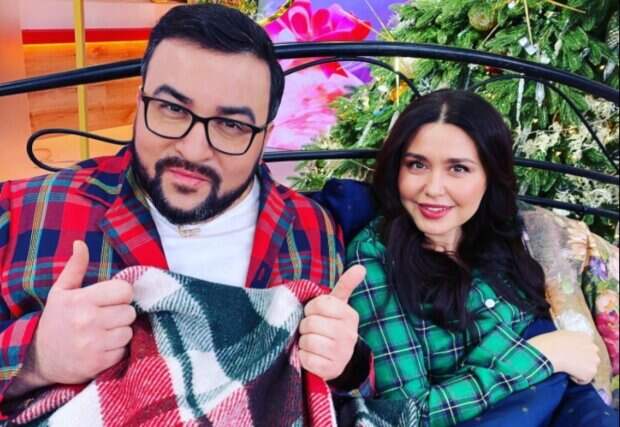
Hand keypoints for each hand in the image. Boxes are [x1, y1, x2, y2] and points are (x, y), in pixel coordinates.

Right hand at [33, 241, 135, 384]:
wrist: (40, 359)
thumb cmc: (56, 321)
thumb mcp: (61, 291)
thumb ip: (75, 267)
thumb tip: (80, 243)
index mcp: (81, 300)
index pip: (124, 290)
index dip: (122, 294)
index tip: (113, 299)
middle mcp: (88, 321)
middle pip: (130, 312)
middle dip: (122, 313)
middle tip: (107, 317)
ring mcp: (93, 344)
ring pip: (129, 331)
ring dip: (121, 332)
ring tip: (105, 332)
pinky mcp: (98, 364)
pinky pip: (123, 350)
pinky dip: (117, 350)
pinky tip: (103, 347)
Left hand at [298, 265, 365, 380]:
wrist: (338, 359)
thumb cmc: (332, 326)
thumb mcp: (338, 306)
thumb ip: (346, 285)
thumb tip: (361, 267)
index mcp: (349, 315)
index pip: (319, 304)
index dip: (311, 308)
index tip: (315, 313)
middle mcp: (349, 334)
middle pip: (310, 323)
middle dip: (305, 326)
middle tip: (313, 330)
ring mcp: (341, 354)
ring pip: (307, 341)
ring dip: (304, 342)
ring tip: (313, 343)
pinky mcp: (330, 370)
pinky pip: (305, 358)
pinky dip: (303, 357)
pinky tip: (312, 356)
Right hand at [527, 330, 599, 383]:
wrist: (551, 352)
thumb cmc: (551, 343)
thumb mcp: (562, 334)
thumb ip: (571, 340)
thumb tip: (569, 346)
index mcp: (585, 337)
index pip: (587, 346)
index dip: (580, 352)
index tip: (572, 355)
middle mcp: (593, 347)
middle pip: (592, 358)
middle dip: (583, 361)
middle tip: (570, 363)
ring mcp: (594, 360)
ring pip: (589, 368)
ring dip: (581, 370)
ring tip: (569, 368)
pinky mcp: (591, 371)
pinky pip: (585, 379)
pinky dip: (578, 379)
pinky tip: (569, 373)